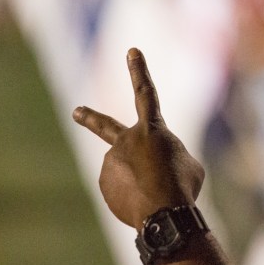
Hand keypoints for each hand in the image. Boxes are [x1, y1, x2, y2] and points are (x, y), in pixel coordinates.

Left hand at [73, 48, 204, 229]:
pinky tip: (144, 202)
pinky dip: (133, 195)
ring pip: (128, 171)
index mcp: (152, 129)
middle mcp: (126, 141)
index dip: (139, 70)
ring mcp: (112, 163)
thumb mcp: (187, 164)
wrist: (163, 213)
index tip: (132, 51)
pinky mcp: (105, 184)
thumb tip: (150, 168)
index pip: (146, 93)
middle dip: (90, 117)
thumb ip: (167, 157)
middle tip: (76, 111)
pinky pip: (122, 189)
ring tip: (155, 193)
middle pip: (105, 126)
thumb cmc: (182, 184)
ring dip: (141, 181)